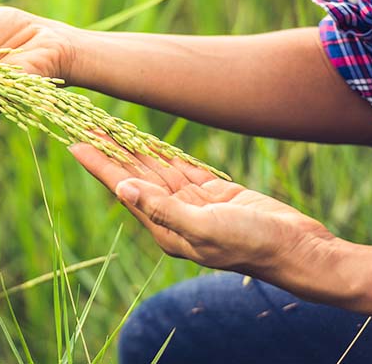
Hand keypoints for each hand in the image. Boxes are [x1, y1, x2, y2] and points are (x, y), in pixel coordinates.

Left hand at [69, 142, 336, 280]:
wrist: (296, 248)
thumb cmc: (251, 243)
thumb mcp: (204, 228)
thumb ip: (162, 209)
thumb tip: (123, 190)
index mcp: (164, 228)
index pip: (123, 189)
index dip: (99, 165)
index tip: (75, 144)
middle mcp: (172, 215)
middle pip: (133, 176)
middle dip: (109, 151)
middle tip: (85, 124)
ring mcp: (192, 204)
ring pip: (155, 170)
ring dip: (132, 149)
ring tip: (107, 127)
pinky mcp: (212, 194)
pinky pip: (180, 168)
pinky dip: (162, 153)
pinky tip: (145, 140)